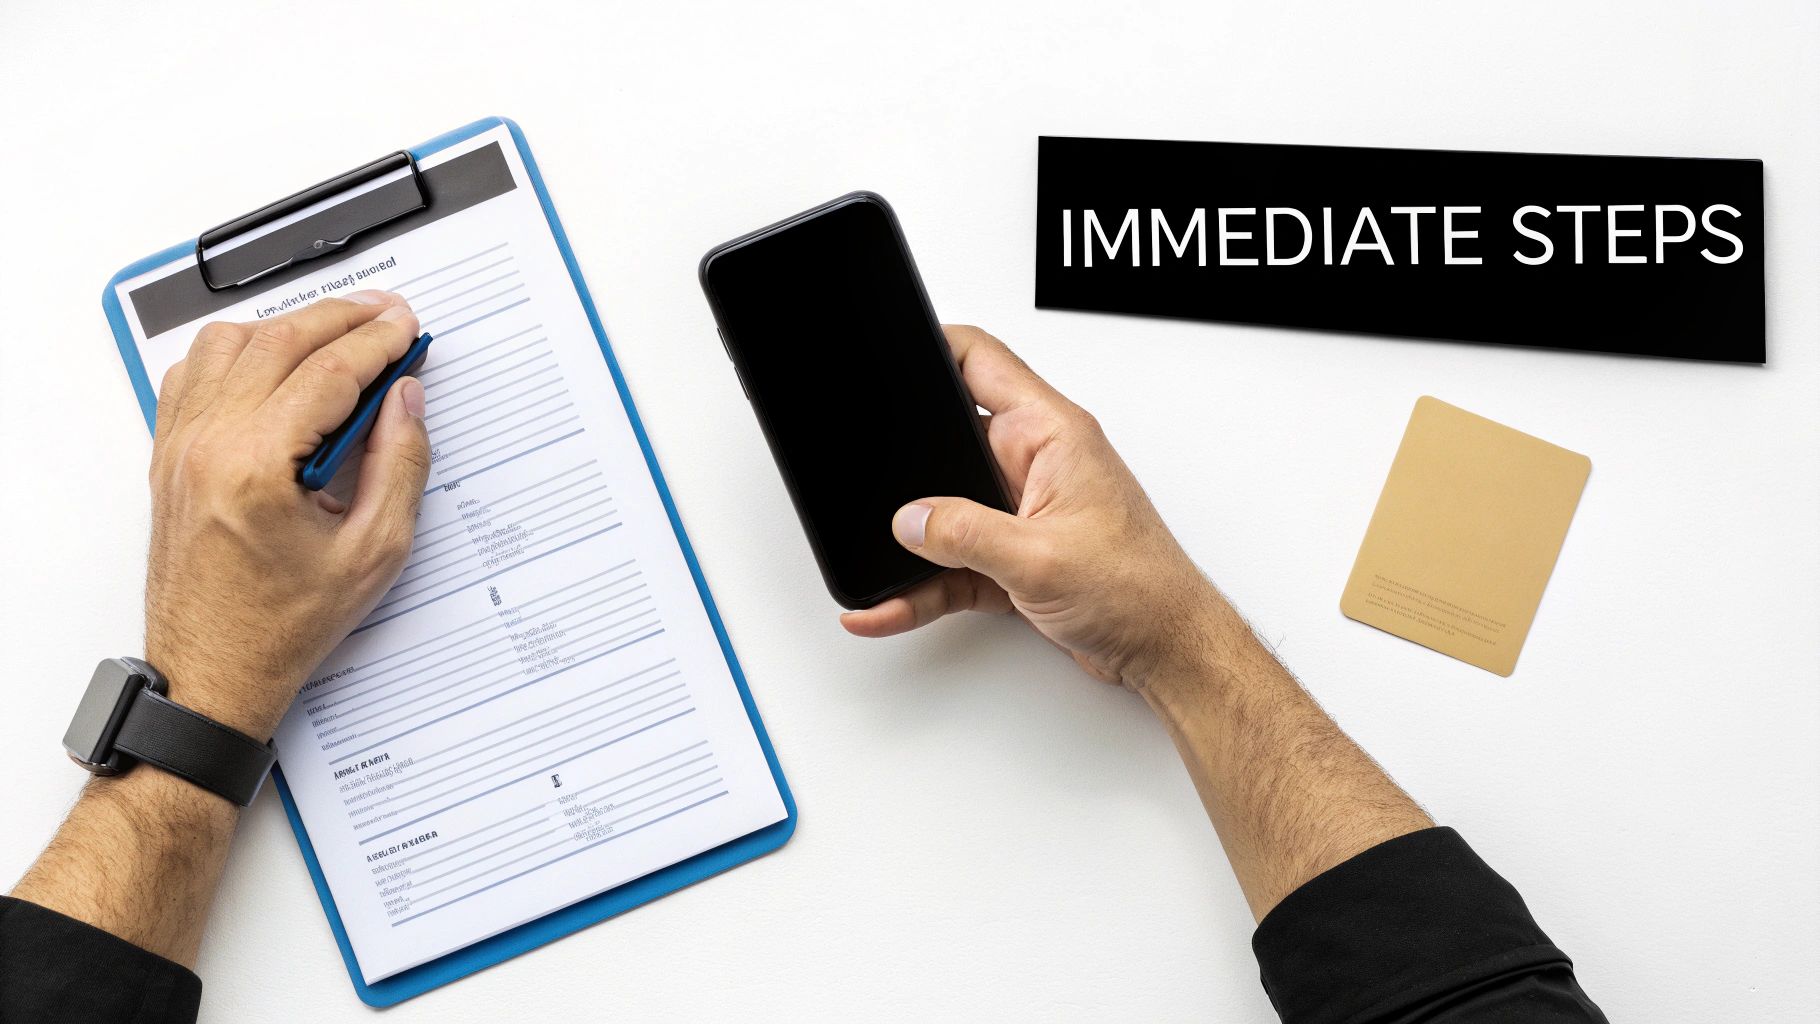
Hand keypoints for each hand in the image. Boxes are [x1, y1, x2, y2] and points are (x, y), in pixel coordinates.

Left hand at [143, 292, 430, 738]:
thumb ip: (400, 465)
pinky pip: (193, 373)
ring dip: (289, 327)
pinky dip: (238, 352)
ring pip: (229, 343)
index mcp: (256, 467)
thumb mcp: (374, 553)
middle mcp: (207, 444)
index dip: (378, 341)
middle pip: (279, 341)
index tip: (408, 329)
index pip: (327, 371)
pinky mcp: (168, 454)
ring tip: (338, 335)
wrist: (214, 671)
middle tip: (388, 314)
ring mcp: (179, 446)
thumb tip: (406, 398)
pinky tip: (274, 364)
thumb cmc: (283, 626)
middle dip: (342, 318)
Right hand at [840, 325, 1226, 691]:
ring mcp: (1024, 509)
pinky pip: (953, 562)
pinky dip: (922, 586)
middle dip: (907, 464)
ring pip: (946, 512)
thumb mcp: (1037, 558)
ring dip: (913, 542)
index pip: (982, 362)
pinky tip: (891, 605)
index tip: (889, 354)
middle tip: (868, 482)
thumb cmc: (1139, 589)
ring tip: (875, 571)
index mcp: (1050, 433)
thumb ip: (964, 534)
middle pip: (950, 440)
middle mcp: (1036, 463)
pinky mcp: (1015, 556)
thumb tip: (909, 519)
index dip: (934, 345)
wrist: (1167, 649)